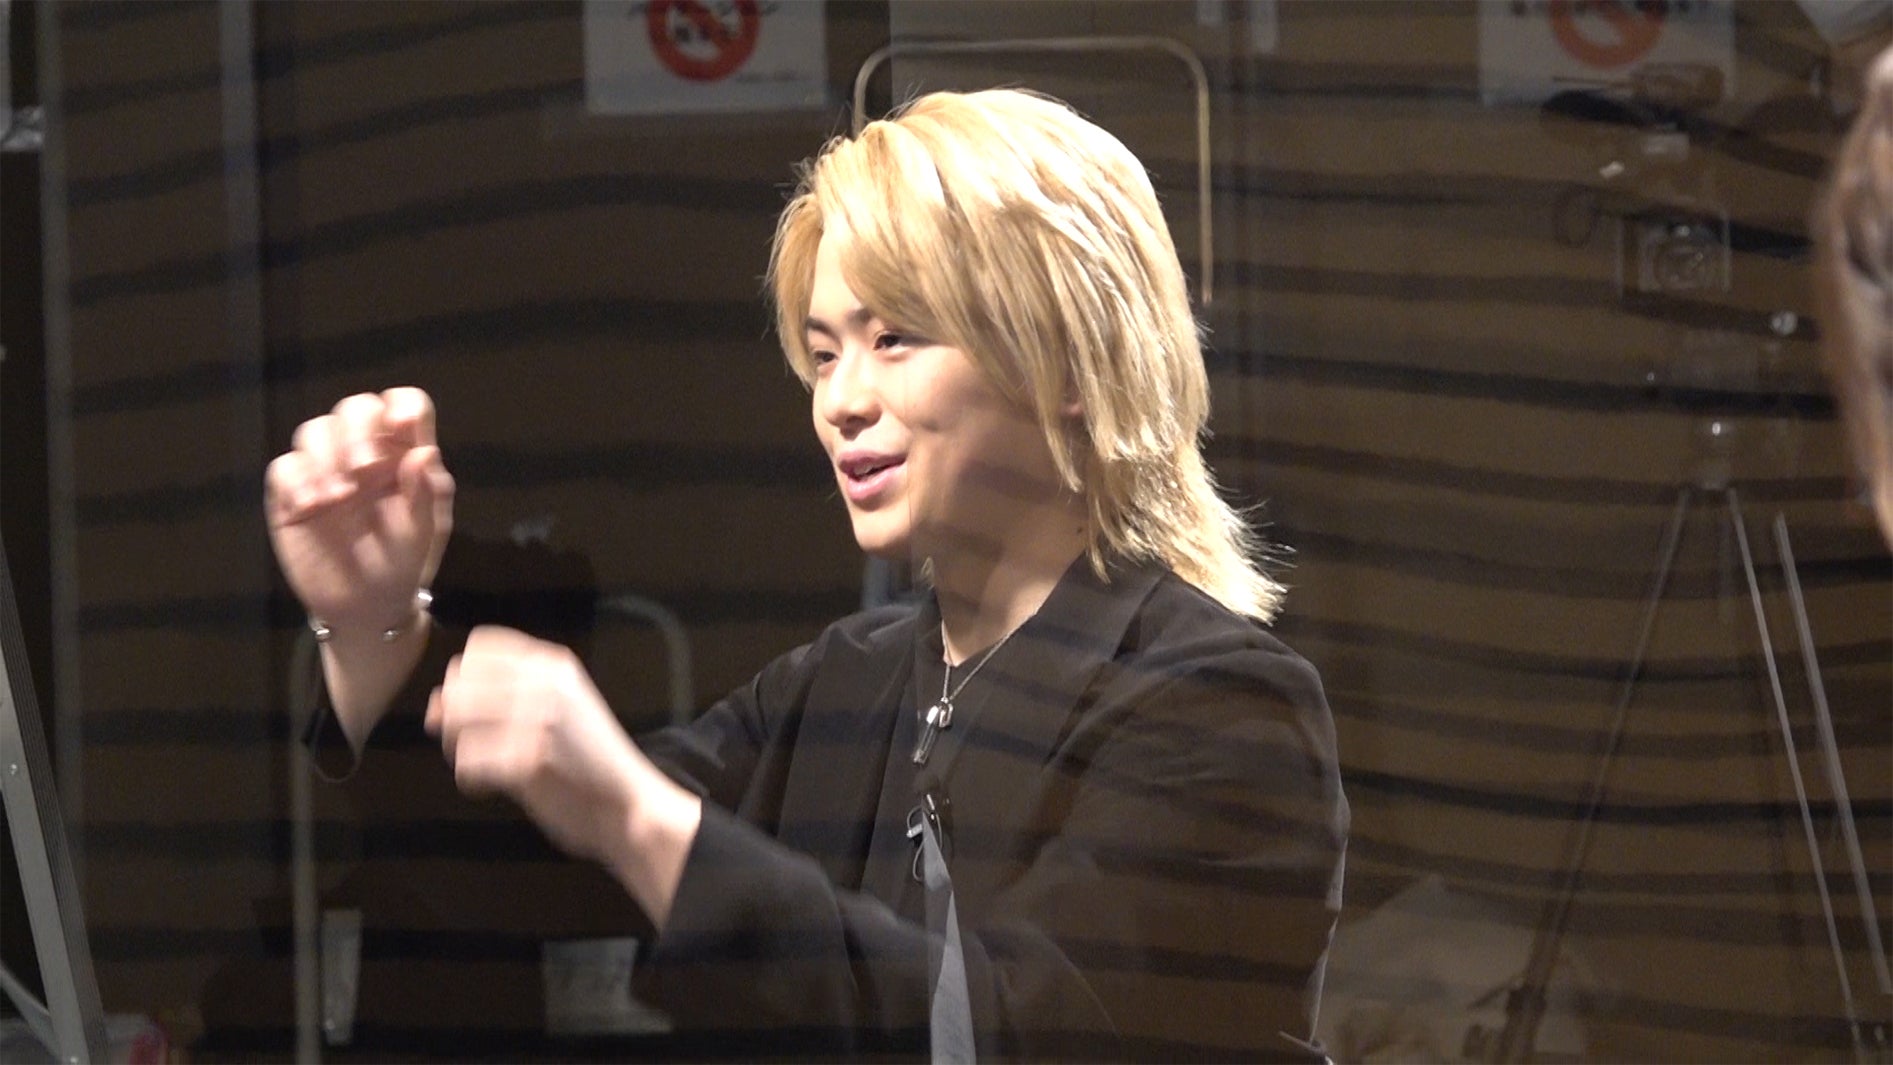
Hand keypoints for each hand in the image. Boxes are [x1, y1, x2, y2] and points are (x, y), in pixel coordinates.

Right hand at [265, 388, 452, 633]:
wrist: (364, 607)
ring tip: (337, 500)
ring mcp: (327, 470)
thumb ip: (424, 495)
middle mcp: (366, 454)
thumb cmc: (402, 565)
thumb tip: (424, 451)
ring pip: (316, 430)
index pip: (406, 406)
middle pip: (356, 408)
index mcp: (406, 457)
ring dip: (325, 458)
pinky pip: (285, 466)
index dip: (401, 407)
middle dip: (358, 431)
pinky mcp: (293, 493)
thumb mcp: (421, 535)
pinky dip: (296, 481)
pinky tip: (310, 509)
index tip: (401, 427)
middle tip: (363, 471)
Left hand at [426, 626, 700, 924]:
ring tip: (484, 766)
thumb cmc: (587, 762)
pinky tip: (493, 786)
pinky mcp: (530, 760)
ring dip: (458, 749)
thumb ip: (505, 695)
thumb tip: (435, 702)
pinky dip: (471, 780)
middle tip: (475, 746)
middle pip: (459, 684)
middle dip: (453, 718)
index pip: (479, 647)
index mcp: (554, 665)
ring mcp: (539, 720)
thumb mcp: (559, 707)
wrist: (628, 807)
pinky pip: (468, 762)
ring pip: (456, 721)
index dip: (464, 678)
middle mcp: (546, 684)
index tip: (476, 708)